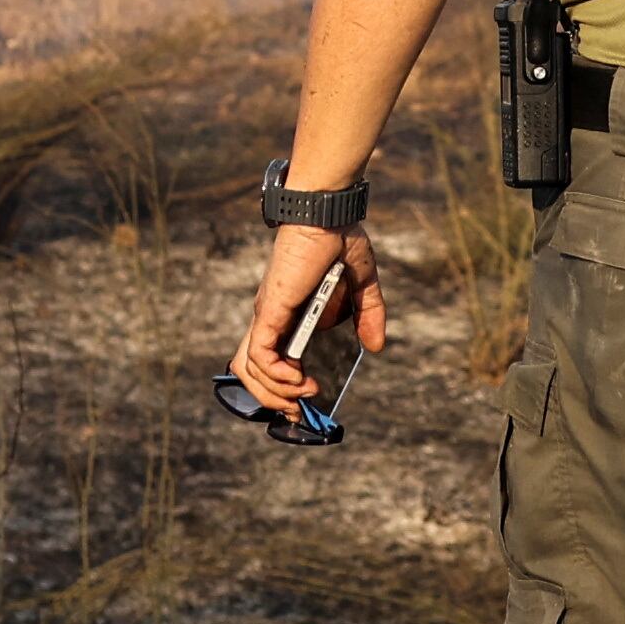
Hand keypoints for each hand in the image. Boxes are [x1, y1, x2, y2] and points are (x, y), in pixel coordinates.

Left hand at [229, 224, 385, 420]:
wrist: (326, 211)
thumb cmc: (338, 239)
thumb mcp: (362, 284)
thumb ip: (368, 314)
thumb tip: (376, 347)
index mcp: (287, 314)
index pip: (269, 359)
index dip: (279, 388)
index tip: (303, 404)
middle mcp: (271, 318)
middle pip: (251, 372)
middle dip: (274, 401)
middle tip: (300, 412)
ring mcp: (268, 315)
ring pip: (248, 370)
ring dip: (274, 393)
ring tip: (302, 397)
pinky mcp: (270, 310)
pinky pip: (259, 356)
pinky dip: (275, 375)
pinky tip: (298, 379)